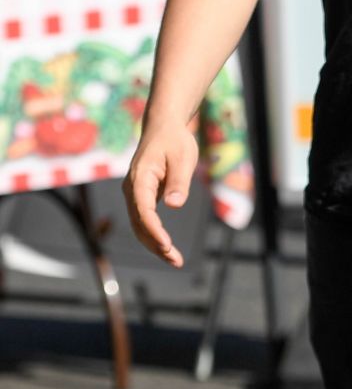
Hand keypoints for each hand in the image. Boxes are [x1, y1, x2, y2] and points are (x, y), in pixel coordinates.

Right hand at [124, 119, 198, 267]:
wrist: (163, 128)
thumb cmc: (174, 141)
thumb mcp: (182, 157)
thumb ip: (178, 181)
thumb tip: (174, 204)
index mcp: (140, 178)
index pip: (143, 210)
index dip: (154, 229)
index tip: (166, 244)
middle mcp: (132, 189)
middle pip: (139, 224)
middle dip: (156, 244)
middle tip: (175, 260)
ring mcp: (135, 195)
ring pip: (140, 226)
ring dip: (155, 245)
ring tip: (175, 260)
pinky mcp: (142, 197)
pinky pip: (145, 221)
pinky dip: (155, 236)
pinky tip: (167, 249)